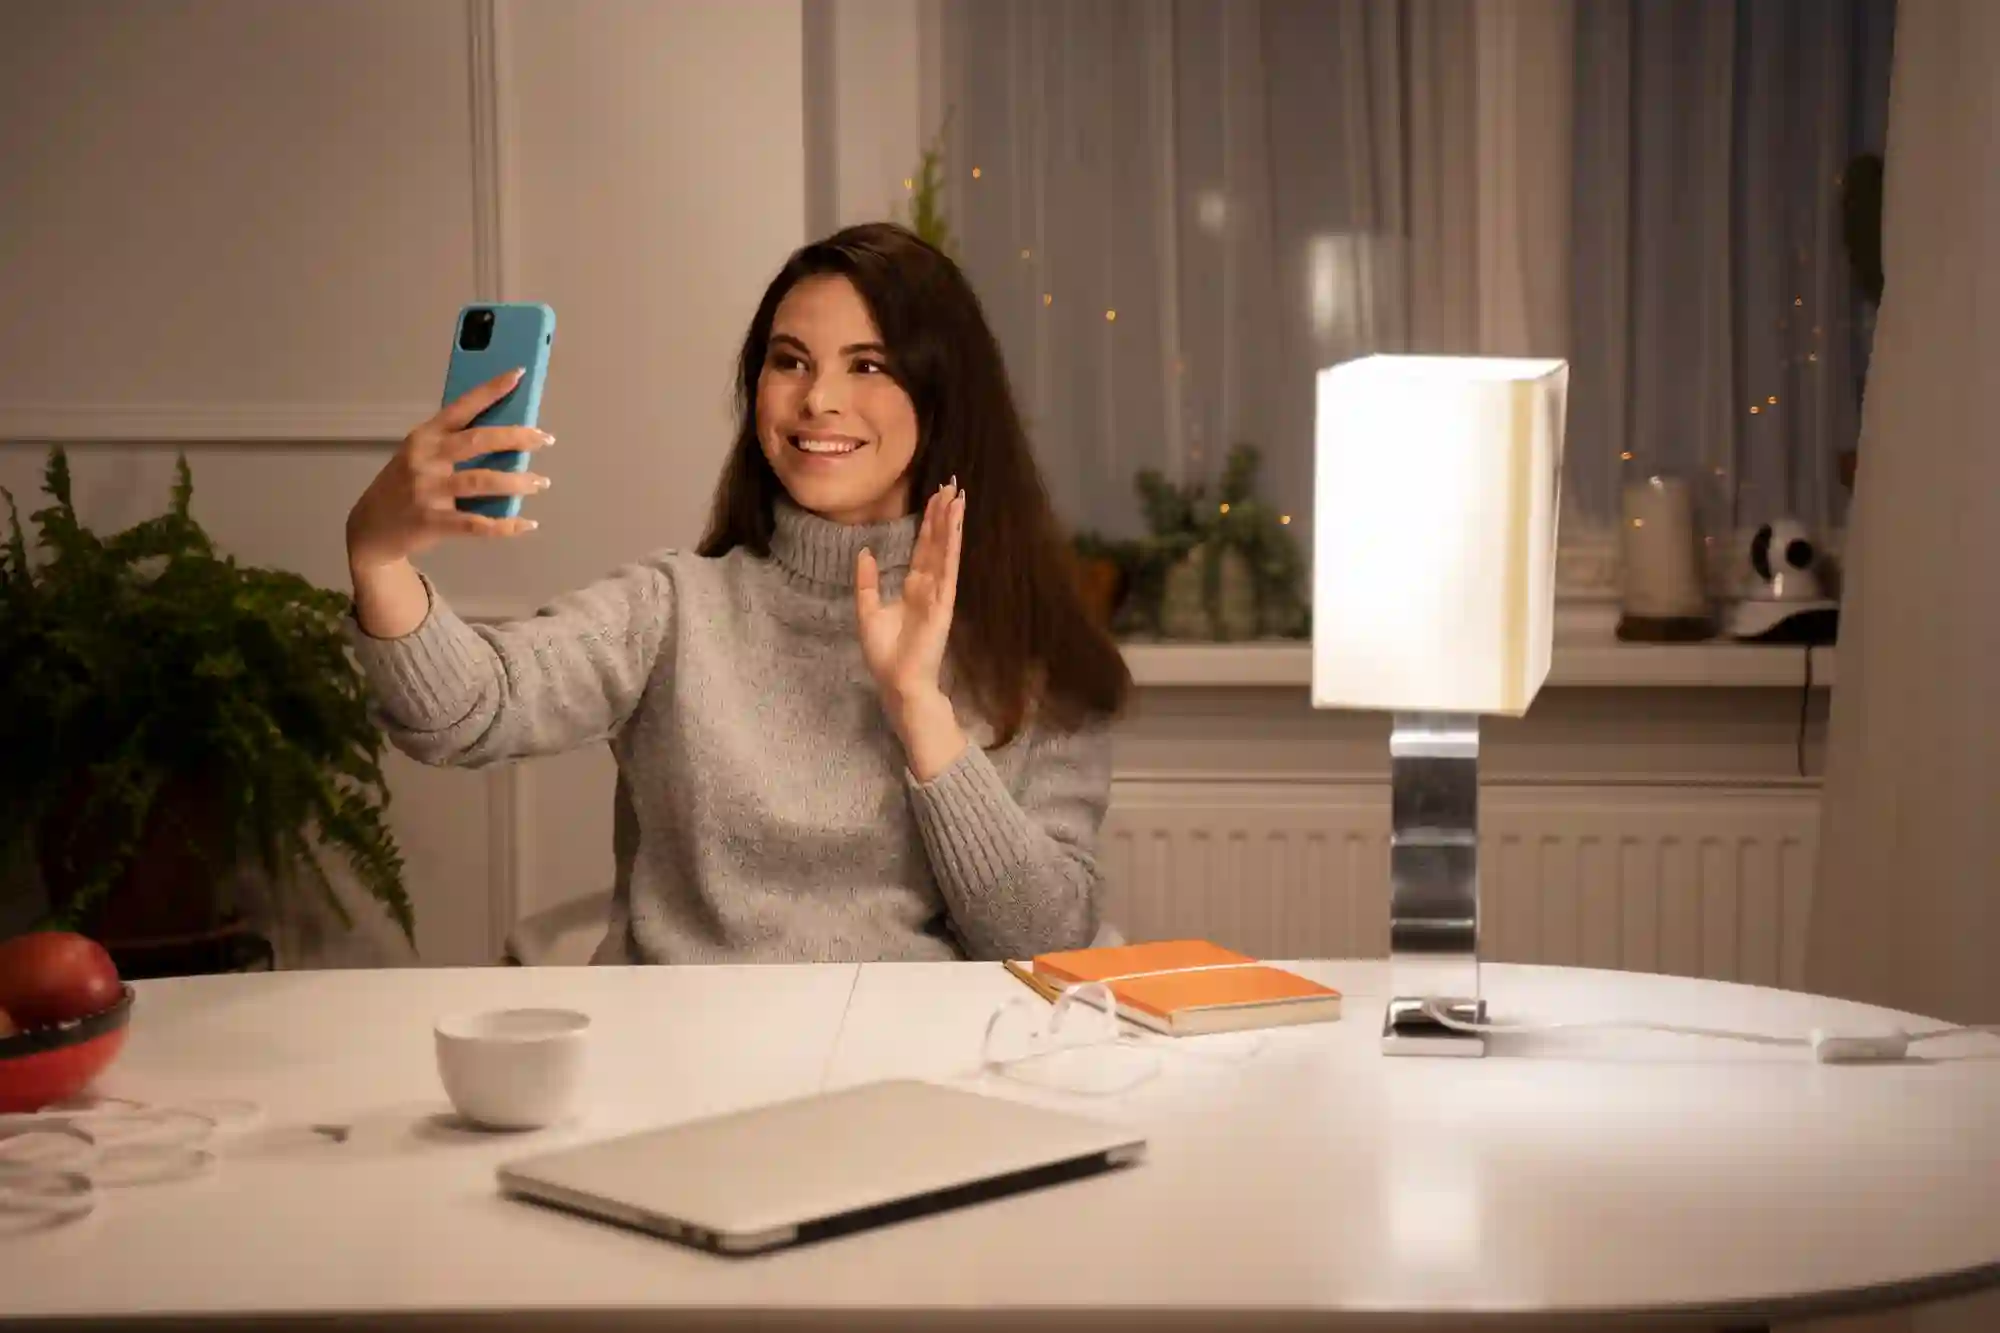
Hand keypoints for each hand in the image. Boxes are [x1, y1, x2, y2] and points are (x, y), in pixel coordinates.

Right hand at [344, 367, 553, 572]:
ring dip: (517, 482)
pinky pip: (477, 524)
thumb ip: (450, 445)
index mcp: (425, 436)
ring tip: (540, 482)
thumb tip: (504, 435)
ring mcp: (427, 490)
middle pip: (477, 440)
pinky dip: (505, 525)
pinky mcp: (432, 522)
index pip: (462, 406)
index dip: (491, 390)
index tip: (518, 374)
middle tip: (544, 438)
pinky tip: (526, 523)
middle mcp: (426, 459)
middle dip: (515, 437)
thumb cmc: (404, 487)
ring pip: (482, 481)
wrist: (371, 528)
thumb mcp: (419, 456)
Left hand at [855, 481, 964, 714]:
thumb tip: (865, 551)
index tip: (934, 497)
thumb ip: (867, 582)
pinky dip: (953, 546)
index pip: (923, 548)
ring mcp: (939, 592)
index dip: (928, 523)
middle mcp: (930, 585)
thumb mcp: (867, 611)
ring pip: (946, 550)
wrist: (897, 681)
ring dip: (951, 523)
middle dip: (943, 514)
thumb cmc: (885, 654)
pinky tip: (956, 525)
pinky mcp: (944, 602)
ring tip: (957, 495)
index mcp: (913, 587)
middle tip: (951, 484)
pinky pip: (949, 568)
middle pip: (937, 542)